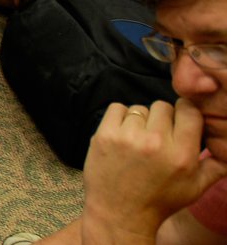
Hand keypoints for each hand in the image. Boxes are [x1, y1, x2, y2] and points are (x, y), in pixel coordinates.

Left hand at [80, 100, 226, 241]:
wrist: (120, 212)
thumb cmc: (160, 200)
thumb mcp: (195, 187)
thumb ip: (216, 165)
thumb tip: (226, 146)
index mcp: (181, 154)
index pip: (189, 111)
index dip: (185, 113)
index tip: (179, 122)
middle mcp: (156, 142)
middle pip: (163, 106)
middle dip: (162, 119)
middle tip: (157, 137)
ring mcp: (128, 137)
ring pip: (140, 108)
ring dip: (141, 121)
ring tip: (139, 140)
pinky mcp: (105, 134)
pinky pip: (117, 108)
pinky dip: (120, 118)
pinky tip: (123, 135)